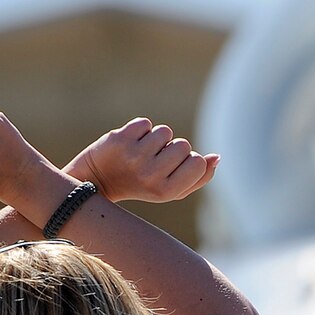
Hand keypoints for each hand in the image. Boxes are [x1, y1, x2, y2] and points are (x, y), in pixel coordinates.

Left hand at [65, 118, 218, 203]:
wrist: (97, 180)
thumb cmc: (140, 185)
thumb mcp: (170, 189)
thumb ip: (198, 178)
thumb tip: (217, 157)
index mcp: (166, 191)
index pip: (198, 162)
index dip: (188, 160)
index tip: (171, 169)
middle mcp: (151, 175)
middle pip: (183, 145)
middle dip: (171, 149)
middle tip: (152, 161)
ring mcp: (135, 156)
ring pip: (165, 132)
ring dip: (155, 139)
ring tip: (140, 152)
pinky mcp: (121, 138)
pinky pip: (146, 123)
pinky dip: (140, 129)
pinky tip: (130, 143)